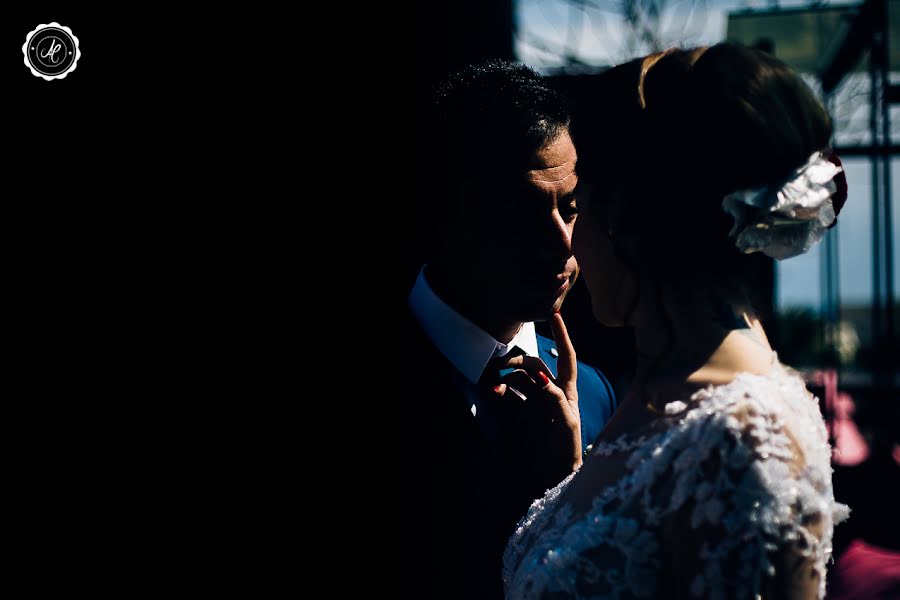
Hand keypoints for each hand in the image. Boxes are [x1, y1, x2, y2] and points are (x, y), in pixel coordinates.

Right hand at [491, 312, 581, 488]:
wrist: (555, 476)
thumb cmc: (568, 450)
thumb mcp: (568, 424)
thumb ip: (556, 399)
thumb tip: (540, 378)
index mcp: (567, 390)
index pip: (566, 356)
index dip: (561, 335)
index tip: (553, 313)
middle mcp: (550, 391)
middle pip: (534, 364)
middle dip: (518, 358)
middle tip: (500, 364)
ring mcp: (534, 402)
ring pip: (518, 377)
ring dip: (506, 374)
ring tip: (493, 378)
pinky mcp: (520, 414)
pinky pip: (507, 395)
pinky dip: (499, 390)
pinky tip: (491, 391)